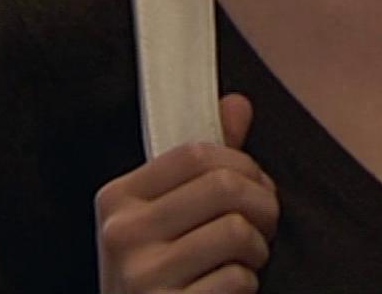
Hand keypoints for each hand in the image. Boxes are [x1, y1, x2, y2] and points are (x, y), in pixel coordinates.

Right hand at [96, 95, 277, 292]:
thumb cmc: (158, 276)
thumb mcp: (165, 217)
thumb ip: (201, 163)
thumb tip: (236, 105)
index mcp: (117, 199)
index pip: (199, 152)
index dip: (244, 164)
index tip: (253, 186)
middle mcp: (122, 234)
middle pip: (225, 186)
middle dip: (263, 204)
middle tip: (263, 224)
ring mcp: (142, 277)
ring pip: (237, 231)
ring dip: (257, 248)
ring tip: (246, 259)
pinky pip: (237, 278)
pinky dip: (246, 284)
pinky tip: (229, 289)